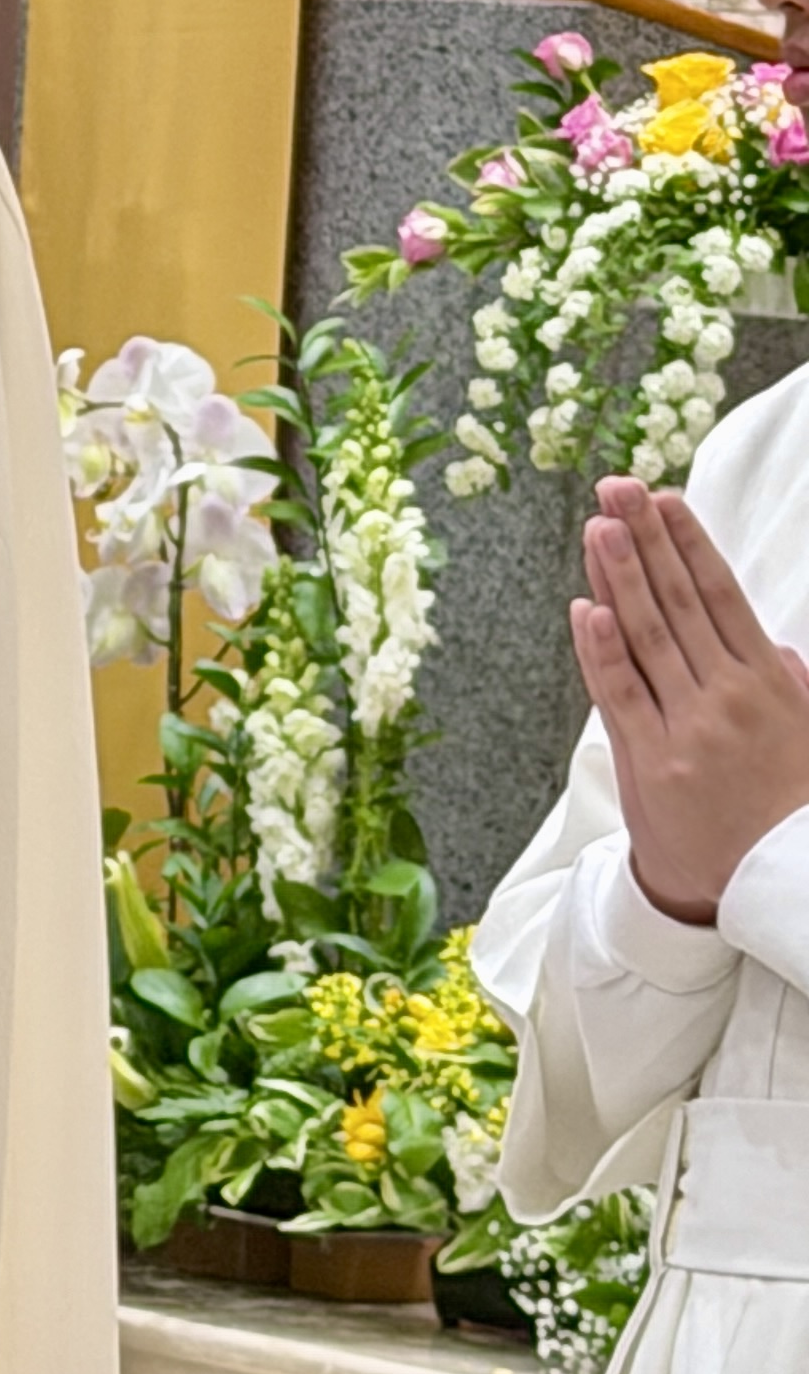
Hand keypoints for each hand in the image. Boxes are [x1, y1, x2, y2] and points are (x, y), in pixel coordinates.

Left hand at [573, 475, 808, 921]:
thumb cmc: (791, 810)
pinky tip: (586, 608)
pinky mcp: (654, 762)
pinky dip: (602, 651)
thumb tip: (778, 649)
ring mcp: (690, 727)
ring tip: (598, 526)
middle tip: (618, 487)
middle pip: (679, 602)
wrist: (777, 886)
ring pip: (647, 637)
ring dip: (619, 577)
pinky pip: (622, 695)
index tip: (665, 498)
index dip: (690, 543)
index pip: (721, 595)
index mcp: (768, 683)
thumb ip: (791, 689)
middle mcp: (729, 696)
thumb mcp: (807, 737)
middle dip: (646, 539)